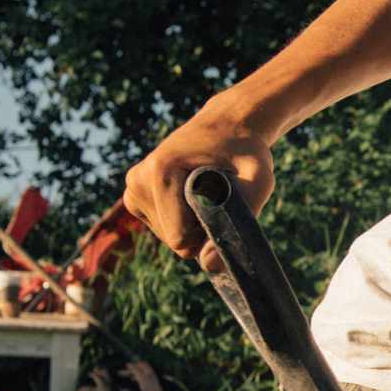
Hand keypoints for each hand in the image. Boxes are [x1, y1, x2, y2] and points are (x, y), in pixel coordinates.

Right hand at [122, 105, 274, 274]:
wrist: (227, 125)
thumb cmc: (246, 151)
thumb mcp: (258, 182)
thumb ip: (237, 226)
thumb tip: (208, 266)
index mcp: (161, 173)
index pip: (179, 239)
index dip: (208, 234)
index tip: (225, 207)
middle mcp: (138, 179)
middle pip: (173, 240)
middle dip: (199, 230)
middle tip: (218, 198)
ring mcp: (132, 186)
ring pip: (167, 236)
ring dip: (191, 223)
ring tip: (204, 191)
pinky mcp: (133, 193)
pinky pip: (162, 227)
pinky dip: (180, 218)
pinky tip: (191, 194)